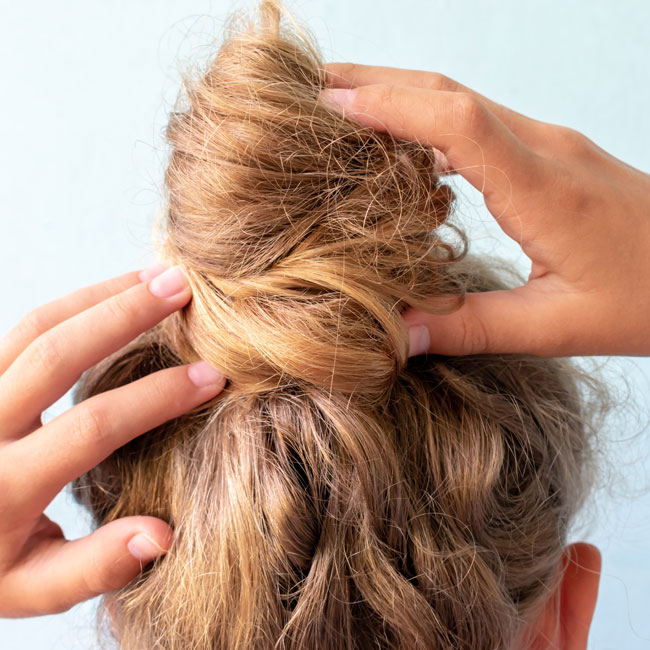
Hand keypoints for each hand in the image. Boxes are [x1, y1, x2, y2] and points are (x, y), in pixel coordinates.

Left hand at [0, 265, 225, 616]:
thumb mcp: (31, 587)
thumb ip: (94, 567)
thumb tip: (160, 534)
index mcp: (2, 487)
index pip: (92, 428)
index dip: (157, 398)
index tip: (211, 377)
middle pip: (56, 354)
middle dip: (126, 316)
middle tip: (182, 289)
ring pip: (37, 325)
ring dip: (102, 295)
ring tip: (159, 276)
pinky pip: (27, 325)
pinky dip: (79, 301)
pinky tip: (120, 291)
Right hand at [320, 63, 649, 356]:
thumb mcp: (558, 326)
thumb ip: (474, 329)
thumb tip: (397, 336)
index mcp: (545, 189)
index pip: (456, 121)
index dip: (388, 104)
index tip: (329, 101)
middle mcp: (544, 150)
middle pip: (448, 92)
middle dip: (377, 81)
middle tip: (314, 87)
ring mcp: (548, 145)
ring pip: (461, 100)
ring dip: (399, 93)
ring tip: (341, 103)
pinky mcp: (549, 154)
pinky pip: (477, 122)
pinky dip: (427, 118)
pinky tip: (401, 139)